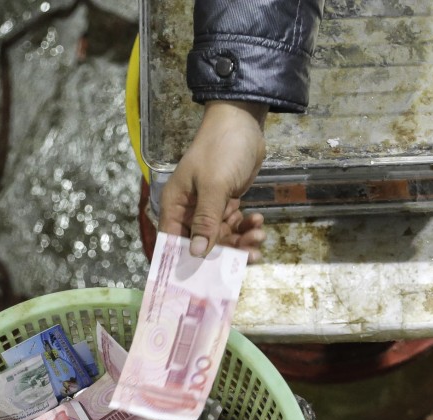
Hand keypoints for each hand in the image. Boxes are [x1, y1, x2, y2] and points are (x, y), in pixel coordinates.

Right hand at [158, 100, 268, 261]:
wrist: (243, 123)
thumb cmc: (221, 150)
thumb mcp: (214, 186)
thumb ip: (206, 221)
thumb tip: (195, 253)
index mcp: (175, 205)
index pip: (172, 242)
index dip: (184, 263)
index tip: (201, 282)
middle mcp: (188, 211)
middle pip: (202, 246)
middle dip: (226, 252)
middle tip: (251, 255)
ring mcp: (208, 209)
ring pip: (222, 239)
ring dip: (241, 241)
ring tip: (260, 235)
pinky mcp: (226, 205)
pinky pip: (234, 227)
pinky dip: (246, 228)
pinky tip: (259, 222)